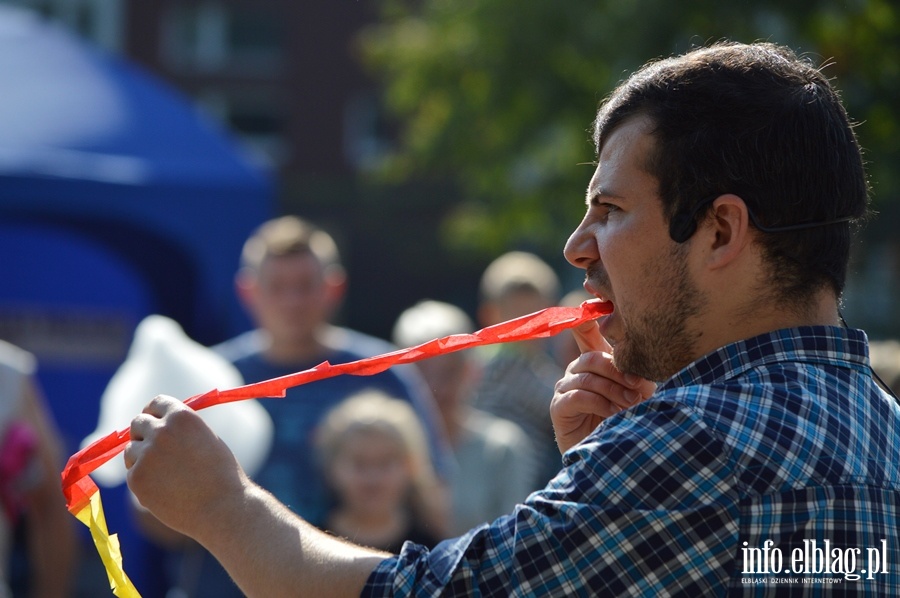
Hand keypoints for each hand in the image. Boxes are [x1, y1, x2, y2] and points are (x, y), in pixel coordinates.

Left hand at [124, 395, 247, 538]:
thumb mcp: (207, 438)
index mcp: (182, 416)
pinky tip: (164, 490)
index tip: (153, 422)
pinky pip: (132, 473)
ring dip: (141, 458)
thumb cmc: (221, 475)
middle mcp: (161, 431)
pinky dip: (143, 480)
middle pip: (137, 423)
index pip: (156, 403)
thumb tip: (157, 427)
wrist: (222, 507)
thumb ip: (182, 430)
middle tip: (152, 449)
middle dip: (142, 434)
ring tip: (166, 476)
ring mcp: (147, 454)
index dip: (153, 413)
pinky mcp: (137, 478)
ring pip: (131, 450)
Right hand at [550, 320, 655, 453]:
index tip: (593, 303)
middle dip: (618, 372)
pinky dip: (599, 403)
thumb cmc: (626, 421)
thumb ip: (635, 373)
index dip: (587, 316)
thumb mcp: (638, 392)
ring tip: (630, 406)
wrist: (611, 459)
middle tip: (638, 389)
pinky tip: (612, 414)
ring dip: (613, 391)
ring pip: (587, 376)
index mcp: (594, 361)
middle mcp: (576, 370)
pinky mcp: (558, 406)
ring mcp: (564, 387)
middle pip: (592, 357)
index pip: (585, 330)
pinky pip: (578, 395)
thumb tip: (638, 359)